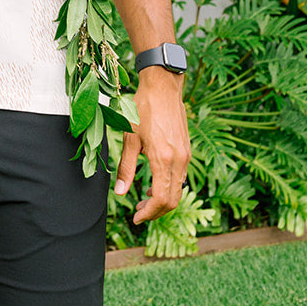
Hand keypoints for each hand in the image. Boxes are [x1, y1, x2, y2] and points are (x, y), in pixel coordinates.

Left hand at [113, 67, 190, 223]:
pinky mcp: (186, 150)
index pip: (161, 200)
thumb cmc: (143, 109)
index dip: (149, 214)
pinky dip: (169, 187)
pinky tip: (154, 183)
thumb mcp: (130, 138)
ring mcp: (185, 156)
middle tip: (138, 212)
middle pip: (172, 200)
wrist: (163, 87)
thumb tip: (119, 193)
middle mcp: (179, 160)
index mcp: (164, 159)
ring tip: (144, 200)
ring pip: (178, 190)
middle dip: (156, 212)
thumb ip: (126, 168)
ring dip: (162, 200)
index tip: (136, 218)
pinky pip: (180, 177)